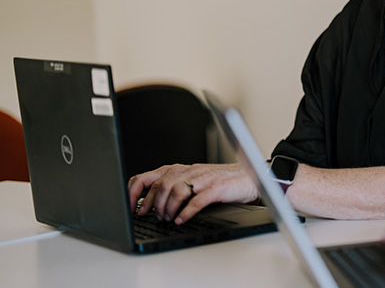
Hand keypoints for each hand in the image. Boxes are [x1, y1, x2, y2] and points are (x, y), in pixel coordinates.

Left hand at [127, 163, 257, 223]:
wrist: (249, 176)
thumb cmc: (220, 181)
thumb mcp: (193, 181)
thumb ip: (173, 187)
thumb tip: (148, 205)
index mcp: (179, 169)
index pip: (147, 176)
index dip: (134, 193)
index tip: (130, 208)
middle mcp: (189, 171)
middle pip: (160, 185)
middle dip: (152, 205)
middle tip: (154, 217)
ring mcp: (203, 178)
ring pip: (176, 191)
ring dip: (168, 209)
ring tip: (169, 219)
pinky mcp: (216, 188)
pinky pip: (197, 200)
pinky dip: (186, 212)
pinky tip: (181, 220)